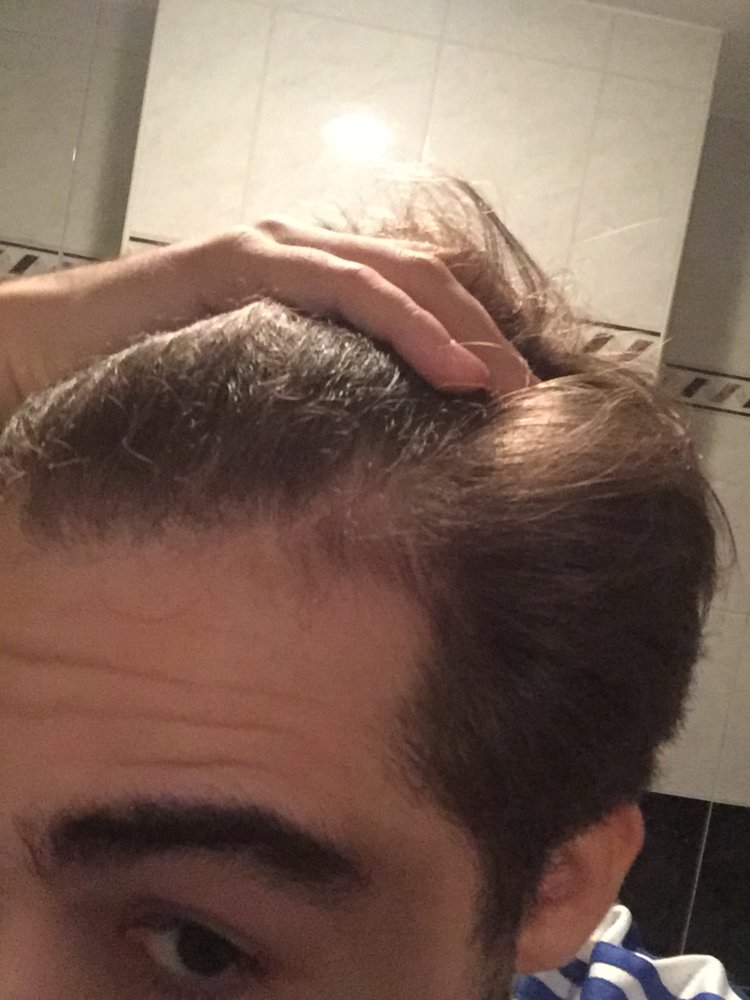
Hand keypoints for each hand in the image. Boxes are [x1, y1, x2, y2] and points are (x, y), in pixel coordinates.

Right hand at [0, 221, 536, 418]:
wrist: (47, 349)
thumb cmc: (149, 375)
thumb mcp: (256, 382)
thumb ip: (314, 389)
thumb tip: (378, 446)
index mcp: (311, 277)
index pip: (416, 288)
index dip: (473, 332)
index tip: (513, 394)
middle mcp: (303, 249)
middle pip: (427, 275)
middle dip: (487, 332)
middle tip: (530, 396)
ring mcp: (276, 247)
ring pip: (401, 272)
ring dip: (467, 330)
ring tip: (509, 388)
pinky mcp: (246, 260)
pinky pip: (348, 287)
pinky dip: (411, 327)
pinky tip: (453, 370)